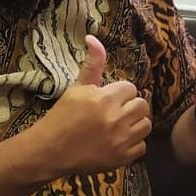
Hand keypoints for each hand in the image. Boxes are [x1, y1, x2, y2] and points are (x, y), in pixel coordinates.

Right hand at [37, 34, 151, 173]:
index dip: (119, 92)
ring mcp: (120, 140)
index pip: (130, 88)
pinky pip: (142, 146)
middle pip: (142, 105)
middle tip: (116, 112)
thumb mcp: (77, 88)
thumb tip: (93, 37)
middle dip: (130, 106)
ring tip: (120, 125)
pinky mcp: (121, 158)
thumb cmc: (62, 116)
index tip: (108, 99)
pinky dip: (133, 144)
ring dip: (135, 123)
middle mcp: (116, 119)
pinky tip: (118, 141)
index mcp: (104, 99)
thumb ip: (92, 64)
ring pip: (146, 125)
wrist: (49, 151)